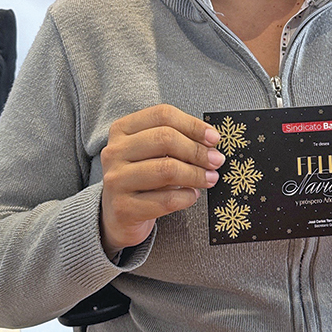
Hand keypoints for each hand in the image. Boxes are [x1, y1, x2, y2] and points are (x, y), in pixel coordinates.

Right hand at [100, 105, 223, 256]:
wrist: (119, 216)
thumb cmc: (143, 177)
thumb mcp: (154, 153)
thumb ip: (177, 141)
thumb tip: (211, 142)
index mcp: (122, 129)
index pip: (162, 115)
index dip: (193, 124)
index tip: (214, 138)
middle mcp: (114, 151)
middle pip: (165, 139)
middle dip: (198, 150)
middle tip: (217, 161)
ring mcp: (115, 180)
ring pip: (166, 169)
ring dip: (196, 174)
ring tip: (210, 178)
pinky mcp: (123, 208)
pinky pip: (166, 200)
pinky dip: (187, 197)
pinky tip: (193, 195)